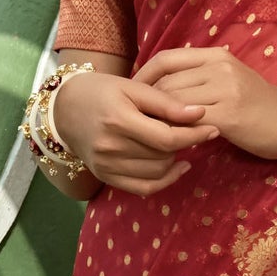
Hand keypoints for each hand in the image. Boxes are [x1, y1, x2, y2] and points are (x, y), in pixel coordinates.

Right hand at [53, 67, 218, 196]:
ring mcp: (106, 166)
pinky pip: (144, 188)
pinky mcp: (106, 177)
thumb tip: (200, 113)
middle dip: (184, 143)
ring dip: (174, 159)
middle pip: (164, 156)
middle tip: (190, 129)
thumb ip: (165, 102)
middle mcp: (110, 147)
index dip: (194, 135)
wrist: (63, 109)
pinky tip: (177, 166)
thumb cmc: (101, 91)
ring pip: (158, 172)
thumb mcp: (132, 87)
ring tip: (176, 142)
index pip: (167, 138)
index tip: (212, 128)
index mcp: (118, 120)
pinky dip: (165, 180)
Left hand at [134, 47, 276, 159]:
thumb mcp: (229, 79)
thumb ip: (198, 77)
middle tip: (137, 121)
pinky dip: (176, 133)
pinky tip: (172, 144)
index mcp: (216, 55)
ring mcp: (225, 90)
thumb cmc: (258, 105)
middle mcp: (219, 68)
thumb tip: (159, 88)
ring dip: (159, 121)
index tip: (131, 94)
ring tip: (152, 134)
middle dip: (147, 104)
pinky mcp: (229, 115)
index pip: (166, 58)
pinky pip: (189, 123)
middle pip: (166, 83)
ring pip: (174, 103)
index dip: (143, 76)